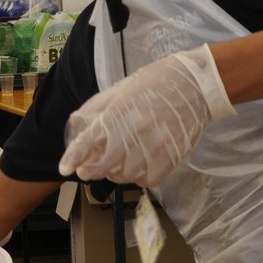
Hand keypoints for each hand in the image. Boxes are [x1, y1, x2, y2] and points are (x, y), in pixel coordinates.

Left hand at [59, 44, 233, 184]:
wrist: (196, 84)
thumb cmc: (155, 82)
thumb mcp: (121, 88)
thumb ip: (98, 108)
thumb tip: (78, 124)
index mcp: (120, 112)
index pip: (89, 142)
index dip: (74, 158)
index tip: (65, 168)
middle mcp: (136, 131)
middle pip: (104, 165)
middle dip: (90, 171)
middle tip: (87, 170)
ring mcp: (156, 146)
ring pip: (125, 175)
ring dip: (115, 174)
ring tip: (115, 165)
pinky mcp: (173, 157)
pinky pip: (148, 179)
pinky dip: (139, 177)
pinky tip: (137, 167)